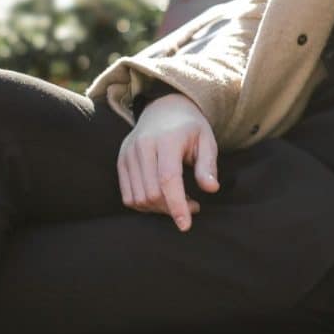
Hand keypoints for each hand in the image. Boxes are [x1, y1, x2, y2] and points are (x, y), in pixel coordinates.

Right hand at [117, 93, 219, 230]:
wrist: (164, 107)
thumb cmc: (189, 127)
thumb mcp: (206, 140)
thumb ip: (208, 165)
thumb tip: (211, 188)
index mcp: (167, 139)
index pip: (168, 179)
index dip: (176, 205)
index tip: (186, 226)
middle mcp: (143, 145)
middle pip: (152, 193)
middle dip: (172, 208)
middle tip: (193, 204)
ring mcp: (129, 153)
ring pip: (139, 198)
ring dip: (159, 209)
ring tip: (178, 200)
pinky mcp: (121, 160)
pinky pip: (128, 196)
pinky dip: (144, 205)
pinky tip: (161, 197)